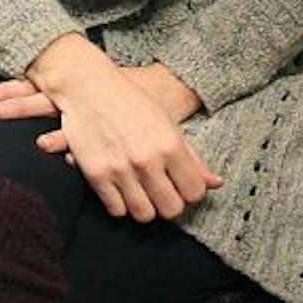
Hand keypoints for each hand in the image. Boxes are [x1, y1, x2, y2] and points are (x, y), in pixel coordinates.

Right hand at [26, 36, 222, 222]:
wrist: (86, 87)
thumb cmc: (130, 101)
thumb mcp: (167, 123)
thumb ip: (192, 157)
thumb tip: (216, 183)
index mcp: (170, 144)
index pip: (195, 192)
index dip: (191, 192)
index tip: (182, 186)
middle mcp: (147, 160)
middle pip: (172, 209)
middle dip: (170, 204)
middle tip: (163, 193)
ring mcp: (120, 169)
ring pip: (144, 215)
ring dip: (146, 207)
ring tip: (143, 193)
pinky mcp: (96, 175)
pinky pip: (116, 210)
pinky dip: (121, 204)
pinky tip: (122, 190)